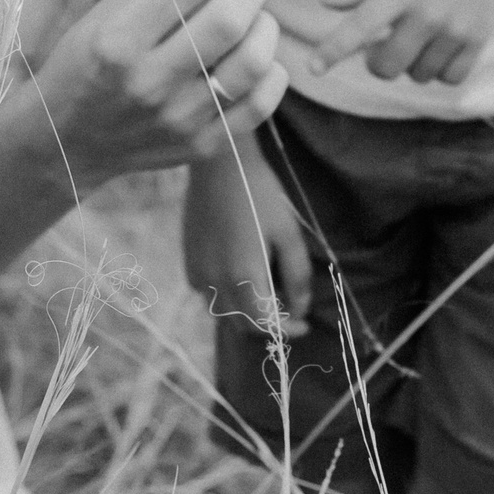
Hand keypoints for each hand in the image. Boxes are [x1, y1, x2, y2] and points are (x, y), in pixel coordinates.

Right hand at [31, 0, 287, 185]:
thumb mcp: (107, 13)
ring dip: (264, 25)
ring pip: (253, 62)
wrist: (66, 140)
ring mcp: (180, 119)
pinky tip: (254, 57)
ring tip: (252, 16)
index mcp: (118, 42)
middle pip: (229, 21)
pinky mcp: (202, 146)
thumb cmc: (87, 62)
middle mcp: (150, 82)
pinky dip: (270, 72)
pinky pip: (260, 104)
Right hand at [182, 149, 313, 336]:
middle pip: (243, 324)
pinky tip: (239, 272)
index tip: (304, 324)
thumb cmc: (261, 195)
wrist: (222, 165)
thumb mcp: (289, 233)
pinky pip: (207, 293)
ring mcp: (198, 273)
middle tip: (288, 305)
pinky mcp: (188, 261)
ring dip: (245, 311)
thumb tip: (301, 309)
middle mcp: (216, 282)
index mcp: (244, 276)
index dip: (287, 329)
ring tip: (266, 289)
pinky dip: (226, 295)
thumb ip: (297, 275)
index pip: (265, 323)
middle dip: (268, 322)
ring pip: (222, 312)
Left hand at [309, 0, 493, 83]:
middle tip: (383, 46)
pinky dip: (441, 70)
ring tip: (420, 38)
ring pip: (419, 74)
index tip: (314, 68)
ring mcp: (456, 28)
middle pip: (388, 66)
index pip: (360, 26)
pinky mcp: (480, 38)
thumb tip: (326, 2)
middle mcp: (428, 13)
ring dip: (412, 64)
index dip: (333, 50)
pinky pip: (451, 77)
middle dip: (379, 63)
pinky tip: (441, 48)